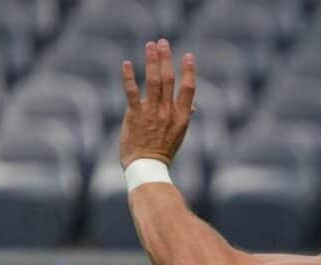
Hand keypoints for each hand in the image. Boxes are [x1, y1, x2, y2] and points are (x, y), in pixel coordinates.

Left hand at [119, 39, 195, 168]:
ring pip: (153, 82)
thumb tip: (192, 106)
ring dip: (152, 61)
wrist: (147, 167)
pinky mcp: (135, 115)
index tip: (188, 56)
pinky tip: (128, 63)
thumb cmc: (162, 152)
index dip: (189, 71)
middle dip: (166, 59)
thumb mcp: (178, 135)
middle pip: (169, 80)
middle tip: (163, 42)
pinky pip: (132, 92)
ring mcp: (152, 113)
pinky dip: (130, 77)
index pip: (188, 89)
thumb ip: (184, 117)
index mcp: (181, 117)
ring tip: (150, 45)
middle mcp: (168, 113)